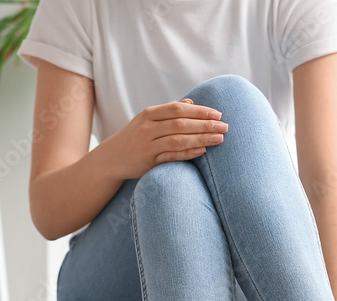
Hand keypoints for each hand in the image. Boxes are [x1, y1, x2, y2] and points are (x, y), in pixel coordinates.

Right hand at [100, 98, 227, 179]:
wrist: (112, 158)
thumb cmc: (136, 136)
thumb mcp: (148, 119)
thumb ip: (169, 111)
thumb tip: (191, 103)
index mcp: (149, 114)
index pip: (177, 109)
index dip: (199, 111)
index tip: (218, 114)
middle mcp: (147, 128)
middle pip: (180, 124)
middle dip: (205, 125)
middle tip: (225, 127)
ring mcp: (147, 146)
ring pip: (177, 140)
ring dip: (200, 139)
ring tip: (219, 139)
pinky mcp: (148, 162)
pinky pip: (171, 157)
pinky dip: (188, 153)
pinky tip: (202, 151)